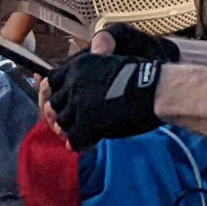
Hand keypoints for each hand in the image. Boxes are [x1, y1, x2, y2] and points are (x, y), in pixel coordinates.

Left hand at [47, 41, 178, 147]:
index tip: (67, 101)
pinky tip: (91, 142)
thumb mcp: (110, 62)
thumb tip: (79, 81)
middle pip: (54, 105)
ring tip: (86, 131)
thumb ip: (90, 71)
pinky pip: (74, 140)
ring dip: (73, 128)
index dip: (59, 93)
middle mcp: (73, 83)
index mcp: (78, 66)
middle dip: (65, 113)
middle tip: (78, 119)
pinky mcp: (87, 124)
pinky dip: (81, 143)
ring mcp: (78, 104)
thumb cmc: (141, 76)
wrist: (155, 91)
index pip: (51, 82)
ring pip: (62, 123)